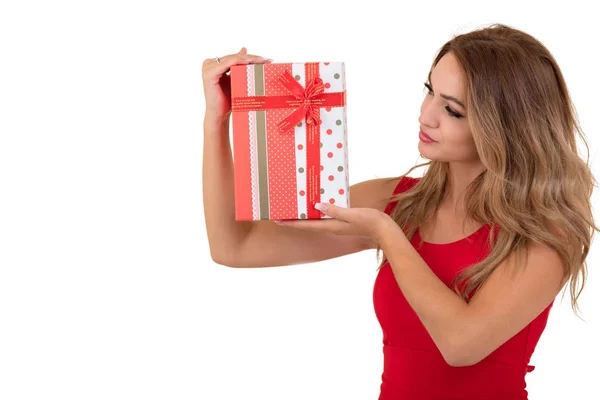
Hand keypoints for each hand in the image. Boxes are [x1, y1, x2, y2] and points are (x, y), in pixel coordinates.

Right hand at [202, 48, 271, 119]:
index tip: (266, 59)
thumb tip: (244, 48)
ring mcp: (208, 68)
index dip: (251, 57)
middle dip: (252, 58)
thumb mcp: (236, 79)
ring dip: (248, 59)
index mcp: (214, 64)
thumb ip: (238, 65)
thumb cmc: (228, 100)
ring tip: (262, 61)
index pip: (235, 57)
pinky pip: (227, 64)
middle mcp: (209, 64)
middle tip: (267, 59)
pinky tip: (249, 62)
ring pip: (232, 59)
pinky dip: (239, 61)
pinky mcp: (209, 73)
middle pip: (234, 57)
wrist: (220, 115)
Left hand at [276, 203, 397, 245]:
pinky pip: (326, 217)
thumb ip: (334, 210)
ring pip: (316, 220)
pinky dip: (317, 212)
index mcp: (331, 226)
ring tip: (294, 209)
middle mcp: (331, 227)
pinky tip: (316, 205)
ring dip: (304, 216)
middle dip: (294, 220)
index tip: (277, 219)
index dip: (291, 222)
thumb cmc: (369, 221)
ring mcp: (337, 225)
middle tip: (280, 214)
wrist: (384, 230)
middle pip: (308, 224)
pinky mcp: (343, 221)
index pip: (306, 225)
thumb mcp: (351, 214)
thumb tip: (316, 206)